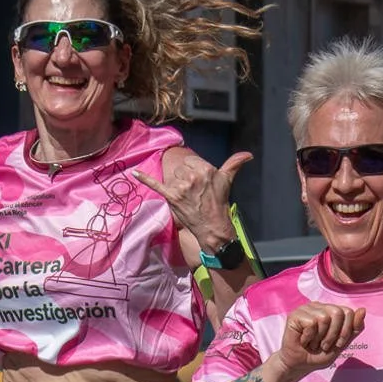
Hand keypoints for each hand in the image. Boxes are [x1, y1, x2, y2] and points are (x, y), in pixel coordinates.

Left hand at [134, 149, 253, 264]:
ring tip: (187, 196)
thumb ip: (234, 164)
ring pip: (172, 176)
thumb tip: (248, 154)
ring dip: (176, 184)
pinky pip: (155, 185)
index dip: (193, 170)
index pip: (191, 161)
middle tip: (193, 191)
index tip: (198, 181)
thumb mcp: (227, 180)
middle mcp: (192, 177)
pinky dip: (144, 178)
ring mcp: (181, 187)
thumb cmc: (219, 203)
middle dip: (185, 177)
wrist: (212, 226)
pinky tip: (134, 173)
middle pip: (180, 168)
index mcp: (205, 169)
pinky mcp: (171, 197)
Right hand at [273, 303, 365, 377]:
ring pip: (324, 318)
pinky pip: (311, 323)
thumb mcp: (342, 344)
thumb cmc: (319, 354)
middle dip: (334, 334)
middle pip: (338, 313)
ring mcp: (306, 309)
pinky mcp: (295, 315)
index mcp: (331, 310)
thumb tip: (363, 310)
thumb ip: (354, 328)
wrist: (300, 365)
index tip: (337, 344)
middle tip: (324, 345)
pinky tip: (303, 340)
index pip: (348, 312)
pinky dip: (309, 337)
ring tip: (313, 343)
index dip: (345, 331)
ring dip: (320, 337)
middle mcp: (319, 306)